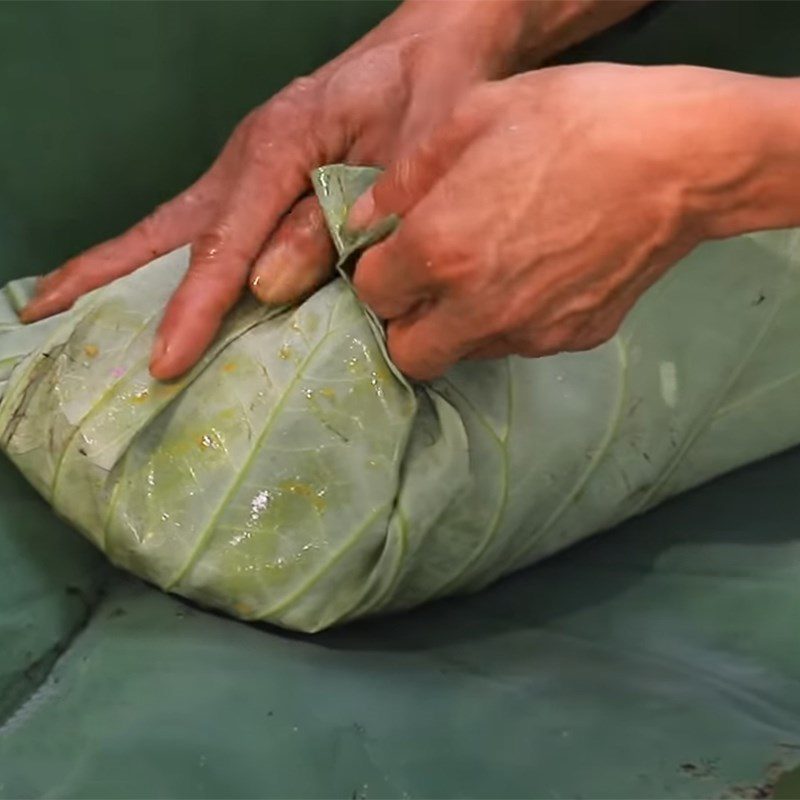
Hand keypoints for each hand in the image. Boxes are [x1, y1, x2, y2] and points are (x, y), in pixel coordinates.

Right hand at [21, 1, 524, 378]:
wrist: (433, 51)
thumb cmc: (427, 96)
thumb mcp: (397, 157)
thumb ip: (335, 220)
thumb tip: (268, 288)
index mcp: (277, 148)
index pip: (224, 243)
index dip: (193, 307)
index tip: (163, 362)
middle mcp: (246, 161)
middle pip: (167, 229)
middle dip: (106, 277)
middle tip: (45, 319)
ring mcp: (247, 172)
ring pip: (174, 230)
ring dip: (119, 271)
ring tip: (63, 309)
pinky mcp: (260, 184)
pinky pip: (204, 229)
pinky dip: (166, 262)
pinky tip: (144, 288)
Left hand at [350, 63, 795, 379]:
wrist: (681, 157)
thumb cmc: (574, 121)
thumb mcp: (474, 118)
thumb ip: (405, 178)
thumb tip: (364, 219)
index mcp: (439, 250)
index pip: (372, 294)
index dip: (376, 271)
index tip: (394, 252)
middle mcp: (476, 307)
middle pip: (409, 354)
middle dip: (405, 324)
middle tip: (424, 284)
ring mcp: (529, 331)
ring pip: (464, 353)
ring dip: (457, 324)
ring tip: (487, 272)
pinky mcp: (574, 339)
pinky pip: (522, 342)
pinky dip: (513, 320)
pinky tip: (539, 275)